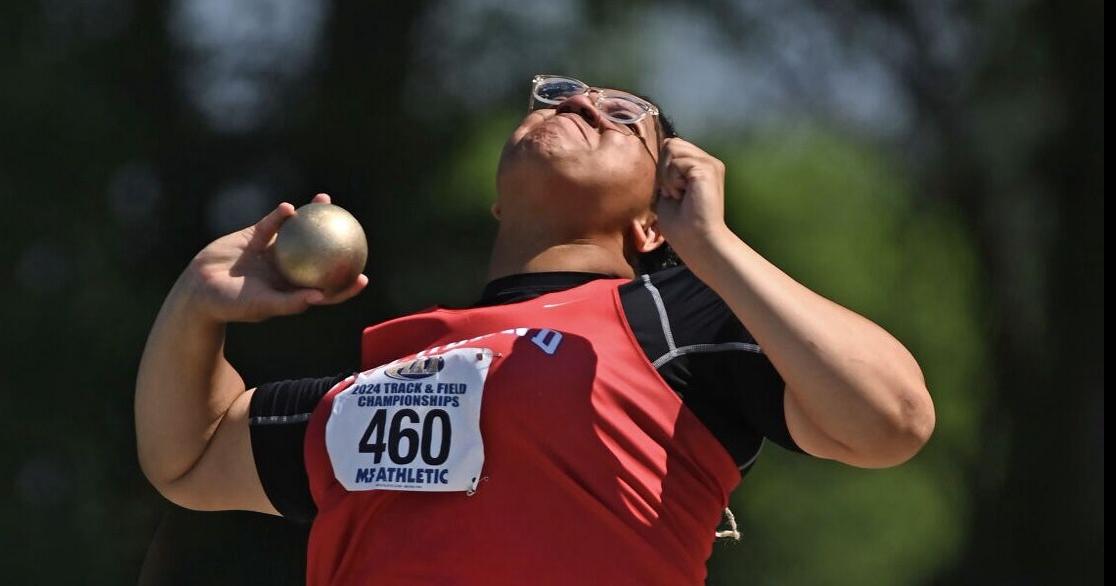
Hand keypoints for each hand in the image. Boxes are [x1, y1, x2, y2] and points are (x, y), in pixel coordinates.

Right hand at [182, 193, 367, 322]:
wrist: (199, 288)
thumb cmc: (231, 305)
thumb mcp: (262, 305)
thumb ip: (290, 302)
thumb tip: (320, 297)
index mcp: (293, 289)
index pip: (326, 289)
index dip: (346, 285)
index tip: (364, 277)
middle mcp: (287, 270)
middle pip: (319, 255)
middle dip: (337, 241)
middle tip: (354, 229)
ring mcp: (273, 252)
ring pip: (299, 232)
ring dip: (313, 216)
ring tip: (325, 200)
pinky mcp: (255, 237)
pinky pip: (273, 223)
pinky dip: (281, 215)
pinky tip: (290, 207)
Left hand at [654, 138, 730, 254]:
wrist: (697, 242)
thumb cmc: (682, 226)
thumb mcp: (669, 192)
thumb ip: (667, 172)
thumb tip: (660, 155)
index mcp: (701, 167)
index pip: (673, 147)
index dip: (663, 168)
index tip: (671, 193)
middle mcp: (708, 161)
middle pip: (671, 143)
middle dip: (664, 169)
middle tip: (674, 193)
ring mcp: (710, 163)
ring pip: (672, 148)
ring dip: (667, 175)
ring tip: (679, 194)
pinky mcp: (707, 168)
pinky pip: (676, 161)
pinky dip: (672, 181)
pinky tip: (683, 196)